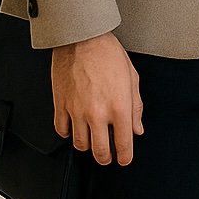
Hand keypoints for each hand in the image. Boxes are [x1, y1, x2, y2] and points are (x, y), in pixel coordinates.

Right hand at [52, 32, 143, 166]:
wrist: (83, 39)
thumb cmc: (108, 54)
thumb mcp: (132, 78)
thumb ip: (136, 107)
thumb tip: (136, 128)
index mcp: (119, 107)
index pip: (123, 144)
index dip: (125, 157)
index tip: (124, 159)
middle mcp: (98, 113)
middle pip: (100, 151)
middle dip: (106, 158)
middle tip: (108, 157)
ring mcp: (77, 111)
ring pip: (80, 144)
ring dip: (87, 147)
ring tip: (92, 143)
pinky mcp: (61, 105)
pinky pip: (62, 130)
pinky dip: (68, 134)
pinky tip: (74, 129)